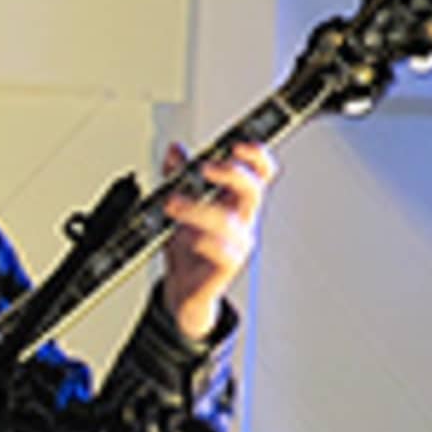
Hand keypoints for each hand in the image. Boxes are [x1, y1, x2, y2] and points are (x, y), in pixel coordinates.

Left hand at [161, 141, 276, 339]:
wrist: (183, 286)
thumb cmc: (187, 244)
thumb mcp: (176, 204)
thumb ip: (176, 176)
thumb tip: (175, 150)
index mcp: (234, 199)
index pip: (259, 172)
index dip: (257, 156)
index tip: (238, 145)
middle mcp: (241, 219)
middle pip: (253, 189)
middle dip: (232, 173)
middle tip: (205, 167)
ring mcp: (237, 243)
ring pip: (230, 221)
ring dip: (199, 209)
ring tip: (171, 203)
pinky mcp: (226, 266)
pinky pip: (225, 253)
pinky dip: (206, 242)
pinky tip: (189, 238)